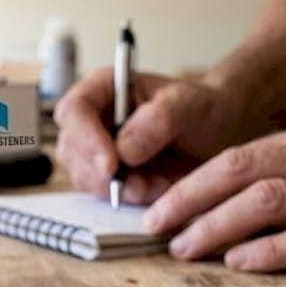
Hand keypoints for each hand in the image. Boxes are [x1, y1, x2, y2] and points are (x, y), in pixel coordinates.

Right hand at [54, 68, 242, 203]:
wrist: (213, 133)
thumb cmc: (199, 109)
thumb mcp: (188, 105)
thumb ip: (158, 120)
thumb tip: (123, 150)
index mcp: (104, 88)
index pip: (75, 110)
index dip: (86, 138)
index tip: (111, 165)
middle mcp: (92, 118)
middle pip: (72, 150)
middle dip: (103, 174)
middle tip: (141, 186)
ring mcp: (95, 149)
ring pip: (85, 177)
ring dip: (120, 189)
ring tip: (160, 184)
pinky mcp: (105, 176)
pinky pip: (105, 195)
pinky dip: (131, 198)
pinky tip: (158, 189)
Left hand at [143, 116, 285, 270]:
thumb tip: (234, 200)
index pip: (238, 155)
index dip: (191, 183)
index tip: (160, 207)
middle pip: (240, 171)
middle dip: (189, 201)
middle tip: (157, 229)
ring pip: (268, 201)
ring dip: (218, 227)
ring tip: (187, 249)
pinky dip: (271, 251)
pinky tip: (241, 263)